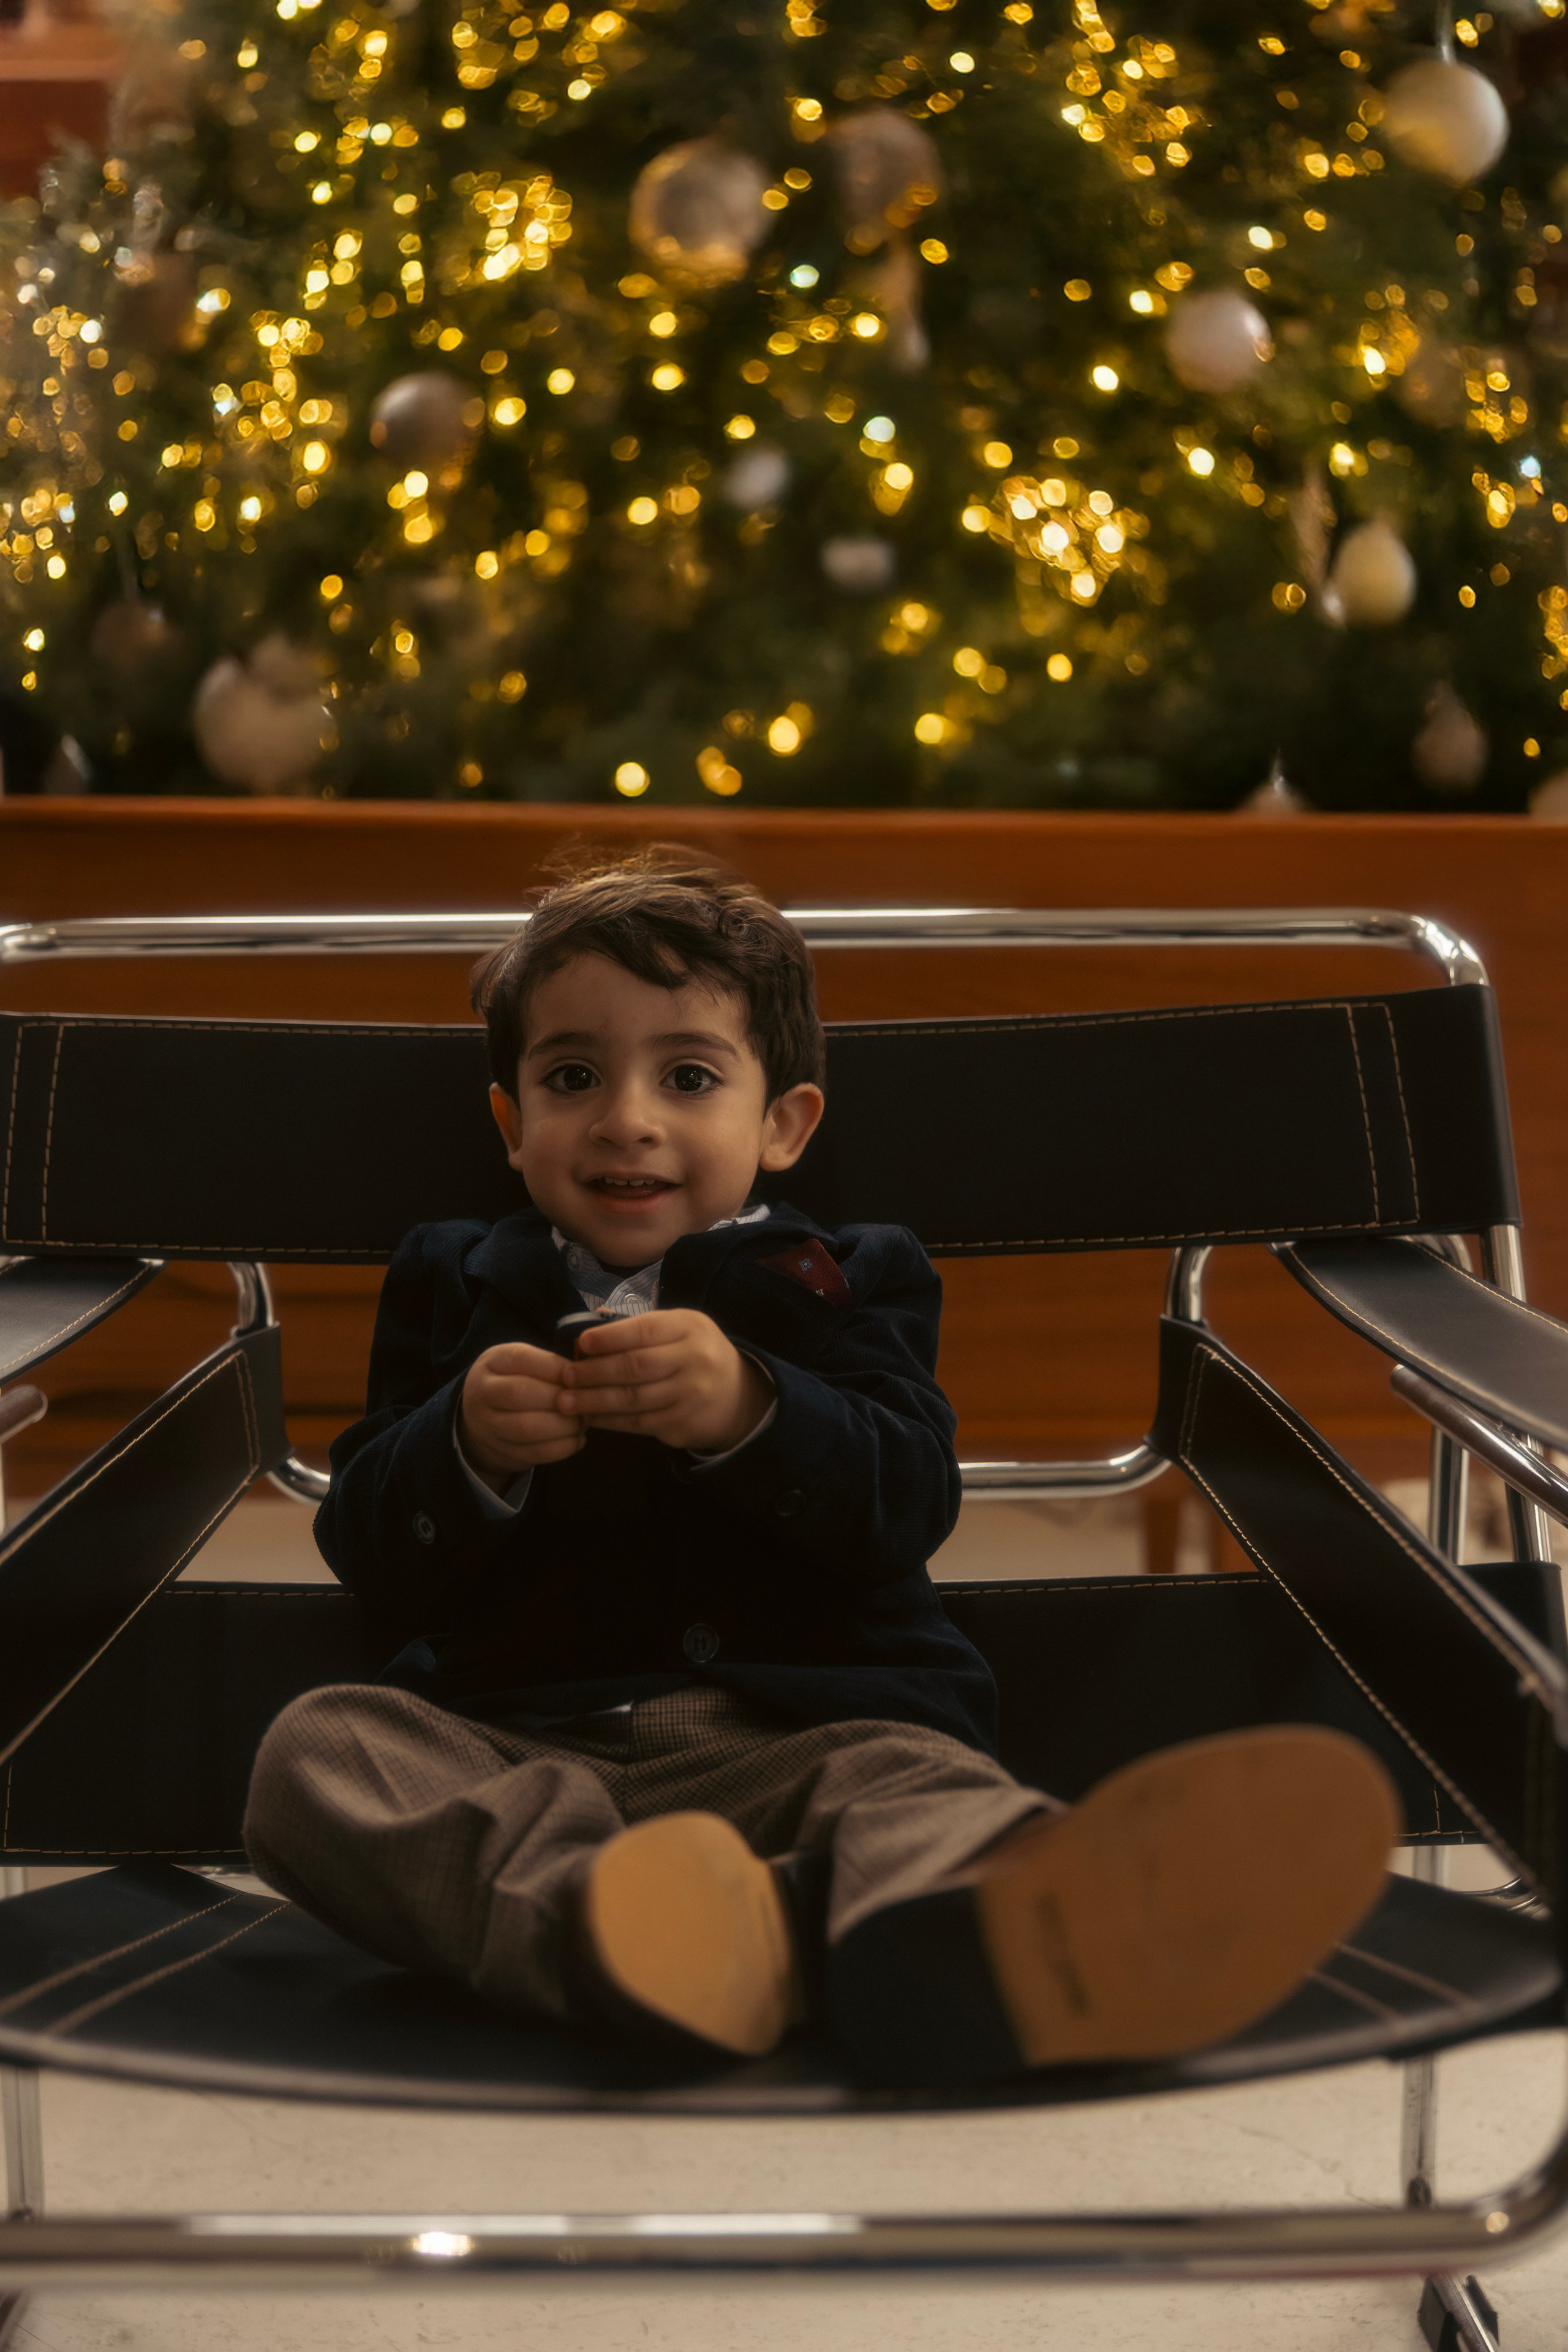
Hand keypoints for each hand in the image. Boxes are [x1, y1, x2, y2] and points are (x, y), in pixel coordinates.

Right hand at [459, 1342, 583, 1487]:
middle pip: (520, 1394)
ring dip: (563, 1426)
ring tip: (582, 1422)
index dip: (555, 1368)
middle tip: (585, 1403)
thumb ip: (549, 1366)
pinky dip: (561, 1447)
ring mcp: (487, 1425)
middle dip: (559, 1399)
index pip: (522, 1359)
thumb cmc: (515, 1382)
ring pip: (526, 1427)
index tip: (579, 1376)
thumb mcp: (524, 1364)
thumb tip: (583, 1377)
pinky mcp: (500, 1451)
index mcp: (492, 1362)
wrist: (482, 1418)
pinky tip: (576, 1439)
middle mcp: (482, 1392)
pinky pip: (533, 1452)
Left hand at [563, 1310, 772, 1453]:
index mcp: (690, 1327)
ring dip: (595, 1401)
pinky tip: (591, 1417)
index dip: (610, 1338)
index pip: (644, 1330)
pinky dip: (610, 1421)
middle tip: (566, 1377)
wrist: (737, 1396)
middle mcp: (694, 1359)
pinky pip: (639, 1423)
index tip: (581, 1344)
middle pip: (635, 1367)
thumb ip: (641, 1327)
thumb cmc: (696, 1354)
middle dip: (594, 1373)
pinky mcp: (683, 1423)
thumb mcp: (680, 1329)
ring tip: (567, 1402)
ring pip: (633, 1399)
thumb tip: (591, 1328)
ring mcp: (691, 1395)